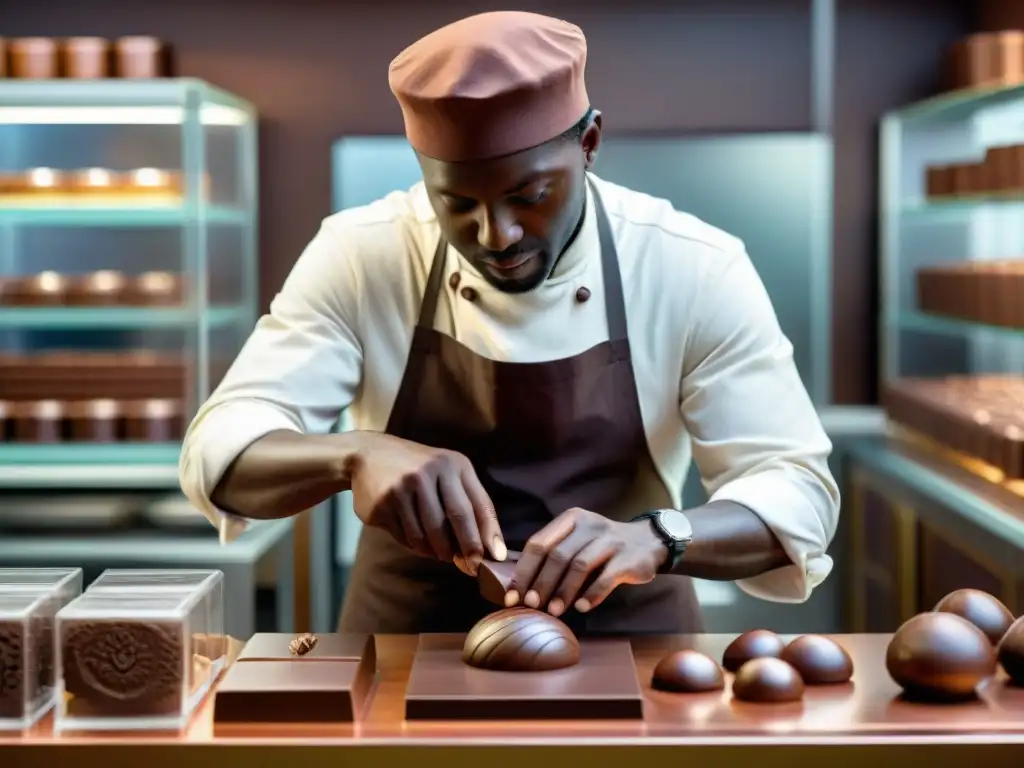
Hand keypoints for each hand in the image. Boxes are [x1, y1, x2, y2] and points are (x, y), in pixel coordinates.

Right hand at [348, 432, 505, 574]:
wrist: (367, 455)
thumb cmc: (418, 469)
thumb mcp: (447, 472)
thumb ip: (468, 503)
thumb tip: (488, 547)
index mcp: (452, 464)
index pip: (478, 504)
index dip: (488, 534)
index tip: (496, 558)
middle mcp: (429, 471)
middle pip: (456, 519)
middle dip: (466, 548)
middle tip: (471, 567)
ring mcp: (403, 487)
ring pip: (428, 535)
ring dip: (437, 551)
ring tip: (439, 551)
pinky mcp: (383, 503)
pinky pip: (405, 537)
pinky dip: (415, 546)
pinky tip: (417, 540)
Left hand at [506, 507, 667, 616]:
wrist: (649, 541)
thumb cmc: (602, 546)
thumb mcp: (577, 540)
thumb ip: (553, 556)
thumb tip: (520, 588)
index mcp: (570, 519)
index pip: (539, 543)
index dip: (524, 571)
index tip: (514, 595)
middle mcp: (589, 525)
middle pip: (557, 555)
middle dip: (541, 583)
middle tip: (532, 605)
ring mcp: (610, 540)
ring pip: (579, 565)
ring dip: (564, 591)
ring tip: (554, 611)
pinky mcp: (628, 558)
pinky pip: (606, 577)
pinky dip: (592, 594)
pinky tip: (582, 608)